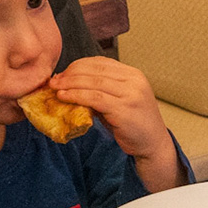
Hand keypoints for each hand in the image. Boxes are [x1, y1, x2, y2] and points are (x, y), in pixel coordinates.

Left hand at [48, 57, 184, 190]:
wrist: (153, 145)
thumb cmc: (134, 124)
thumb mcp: (120, 101)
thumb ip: (102, 90)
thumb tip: (70, 84)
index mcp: (134, 74)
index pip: (101, 63)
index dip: (78, 65)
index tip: (63, 73)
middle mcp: (134, 81)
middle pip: (96, 70)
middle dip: (71, 73)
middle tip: (54, 80)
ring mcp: (131, 95)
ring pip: (94, 82)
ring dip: (70, 84)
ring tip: (55, 88)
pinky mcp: (124, 110)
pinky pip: (94, 98)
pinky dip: (76, 96)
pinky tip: (64, 97)